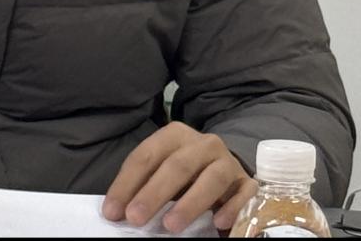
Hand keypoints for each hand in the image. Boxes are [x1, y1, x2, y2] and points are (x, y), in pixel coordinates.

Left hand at [101, 122, 256, 233]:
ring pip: (211, 178)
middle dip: (154, 193)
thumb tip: (115, 211)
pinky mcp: (247, 182)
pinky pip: (243, 194)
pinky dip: (232, 208)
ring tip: (170, 226)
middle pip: (176, 166)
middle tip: (135, 218)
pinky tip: (218, 223)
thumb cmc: (185, 173)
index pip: (146, 156)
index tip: (113, 211)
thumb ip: (143, 185)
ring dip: (190, 203)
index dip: (127, 184)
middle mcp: (203, 143)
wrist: (224, 170)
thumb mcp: (161, 172)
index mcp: (175, 135)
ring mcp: (227, 161)